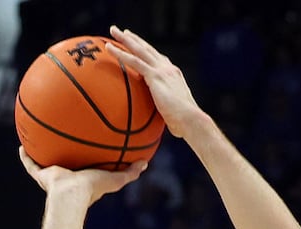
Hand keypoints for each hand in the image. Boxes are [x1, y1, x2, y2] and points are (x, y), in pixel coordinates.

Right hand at [18, 148, 145, 206]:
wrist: (72, 196)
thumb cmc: (93, 189)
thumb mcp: (116, 179)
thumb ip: (131, 172)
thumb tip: (146, 163)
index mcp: (82, 178)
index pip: (84, 166)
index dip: (85, 158)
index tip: (86, 148)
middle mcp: (66, 176)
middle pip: (64, 162)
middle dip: (63, 152)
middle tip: (62, 139)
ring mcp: (52, 176)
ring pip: (45, 162)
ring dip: (41, 152)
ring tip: (38, 137)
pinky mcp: (41, 175)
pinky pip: (31, 164)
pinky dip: (25, 156)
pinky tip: (22, 144)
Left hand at [103, 26, 207, 141]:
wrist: (191, 119)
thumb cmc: (183, 124)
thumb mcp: (171, 113)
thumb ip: (162, 110)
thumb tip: (154, 122)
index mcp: (172, 74)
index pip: (157, 58)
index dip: (146, 50)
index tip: (137, 43)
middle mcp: (168, 68)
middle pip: (147, 49)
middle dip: (134, 39)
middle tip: (123, 32)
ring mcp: (162, 70)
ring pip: (140, 49)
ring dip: (125, 39)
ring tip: (113, 31)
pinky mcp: (155, 76)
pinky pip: (134, 61)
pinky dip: (121, 53)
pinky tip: (109, 49)